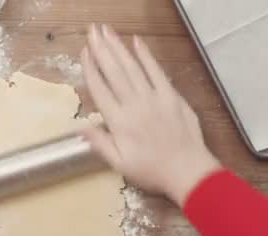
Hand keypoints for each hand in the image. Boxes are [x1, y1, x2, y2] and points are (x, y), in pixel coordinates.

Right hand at [81, 24, 220, 205]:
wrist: (188, 172)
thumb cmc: (151, 171)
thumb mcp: (119, 164)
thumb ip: (100, 143)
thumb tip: (79, 127)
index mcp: (119, 122)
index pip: (100, 90)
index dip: (90, 69)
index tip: (84, 52)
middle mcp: (134, 105)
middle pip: (114, 72)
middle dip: (102, 49)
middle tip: (92, 31)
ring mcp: (154, 98)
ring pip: (133, 68)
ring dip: (119, 47)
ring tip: (107, 32)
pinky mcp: (172, 96)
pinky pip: (156, 71)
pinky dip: (146, 56)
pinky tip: (136, 42)